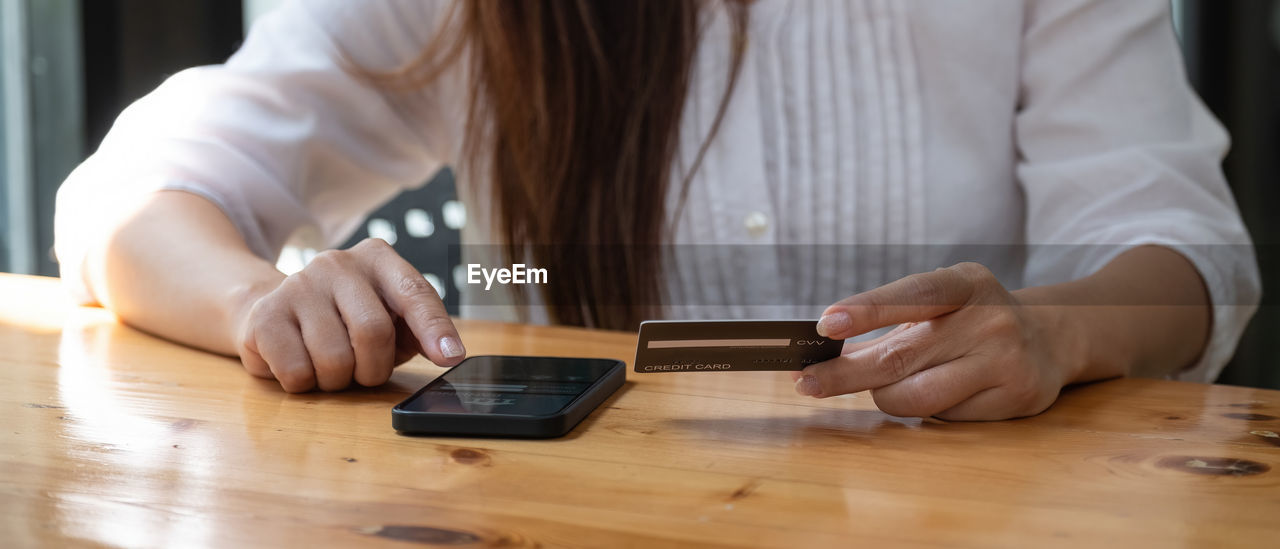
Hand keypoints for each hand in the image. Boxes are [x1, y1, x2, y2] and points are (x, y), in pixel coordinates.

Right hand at [232, 238, 465, 391]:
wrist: (275, 312)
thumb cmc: (347, 321)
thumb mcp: (393, 320)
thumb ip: (422, 331)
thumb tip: (451, 354)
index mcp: (378, 259)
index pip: (414, 293)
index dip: (435, 328)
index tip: (450, 356)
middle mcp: (337, 263)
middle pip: (373, 332)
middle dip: (374, 368)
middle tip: (364, 370)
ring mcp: (297, 285)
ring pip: (334, 360)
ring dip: (338, 380)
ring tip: (329, 364)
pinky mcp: (265, 315)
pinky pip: (297, 372)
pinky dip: (305, 383)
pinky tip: (301, 362)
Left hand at [793, 262, 1079, 420]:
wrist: (1051, 338)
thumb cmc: (972, 318)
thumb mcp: (942, 302)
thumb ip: (892, 322)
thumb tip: (826, 352)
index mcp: (967, 283)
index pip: (913, 295)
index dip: (867, 309)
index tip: (826, 324)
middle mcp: (990, 319)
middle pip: (900, 358)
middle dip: (844, 374)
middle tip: (806, 382)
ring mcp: (1006, 361)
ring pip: (915, 397)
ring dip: (886, 396)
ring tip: (890, 384)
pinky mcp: (1015, 399)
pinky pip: (943, 417)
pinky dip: (927, 409)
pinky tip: (944, 392)